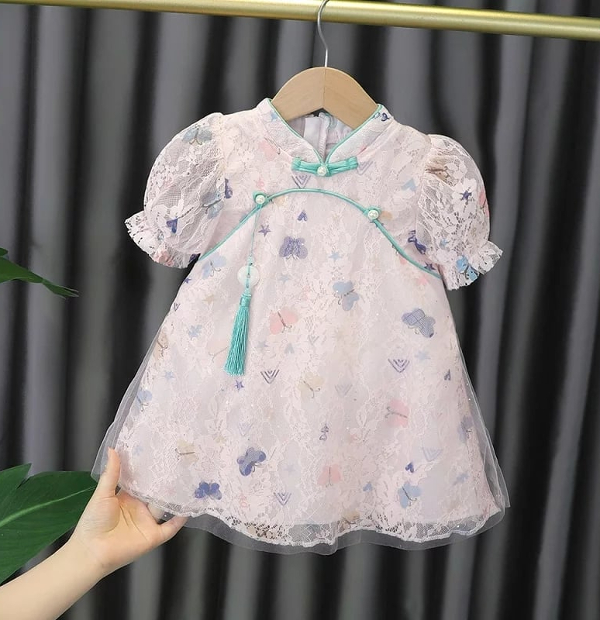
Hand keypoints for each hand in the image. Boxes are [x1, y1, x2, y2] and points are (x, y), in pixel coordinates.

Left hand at [68, 448, 186, 577]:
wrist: (92, 551)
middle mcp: (140, 508)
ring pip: (166, 507)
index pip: (143, 481)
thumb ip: (112, 473)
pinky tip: (189, 508)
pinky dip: (180, 519)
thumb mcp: (102, 494)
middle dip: (167, 482)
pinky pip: (171, 527)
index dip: (151, 470)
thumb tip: (113, 449)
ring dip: (176, 498)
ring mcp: (148, 522)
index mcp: (128, 497)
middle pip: (157, 493)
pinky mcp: (154, 536)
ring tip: (189, 481)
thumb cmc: (93, 522)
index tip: (162, 454)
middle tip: (181, 465)